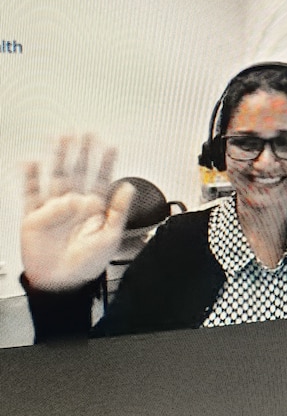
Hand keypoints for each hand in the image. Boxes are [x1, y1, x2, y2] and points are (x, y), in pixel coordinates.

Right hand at [21, 135, 134, 290]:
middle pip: (78, 172)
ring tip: (61, 138)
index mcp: (94, 209)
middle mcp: (74, 205)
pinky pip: (31, 194)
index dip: (106, 163)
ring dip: (59, 157)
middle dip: (82, 152)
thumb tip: (127, 187)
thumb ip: (119, 210)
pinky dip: (30, 178)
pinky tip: (31, 162)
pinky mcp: (35, 217)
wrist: (62, 283)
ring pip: (56, 176)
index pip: (102, 180)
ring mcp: (55, 209)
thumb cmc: (87, 264)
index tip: (111, 146)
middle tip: (86, 133)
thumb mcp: (111, 236)